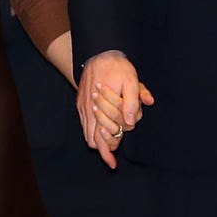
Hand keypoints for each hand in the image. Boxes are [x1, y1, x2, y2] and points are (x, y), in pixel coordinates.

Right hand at [77, 51, 151, 168]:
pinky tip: (101, 132)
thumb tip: (132, 120)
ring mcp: (84, 107)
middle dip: (104, 149)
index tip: (113, 162)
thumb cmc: (117, 67)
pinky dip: (91, 133)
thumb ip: (135, 99)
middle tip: (113, 156)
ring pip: (87, 134)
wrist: (99, 53)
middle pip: (93, 140)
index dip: (108, 150)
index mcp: (102, 105)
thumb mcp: (132, 80)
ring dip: (98, 141)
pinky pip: (84, 125)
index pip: (103, 136)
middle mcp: (90, 109)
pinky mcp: (81, 103)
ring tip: (109, 146)